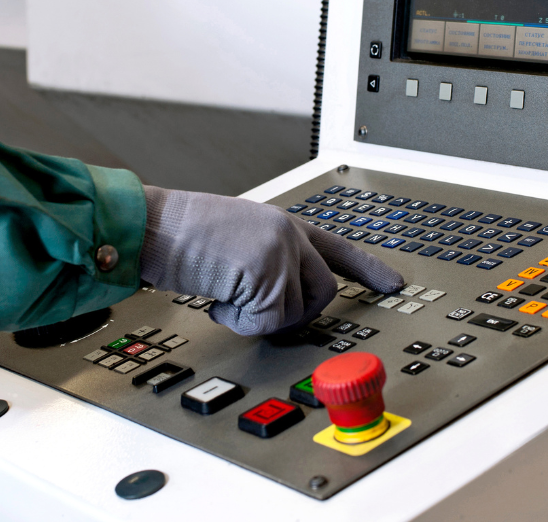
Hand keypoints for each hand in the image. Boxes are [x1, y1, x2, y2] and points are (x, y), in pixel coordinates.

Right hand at [138, 187, 404, 335]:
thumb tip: (290, 301)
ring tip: (226, 295)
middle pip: (323, 292)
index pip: (337, 247)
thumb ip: (271, 260)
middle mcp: (288, 233)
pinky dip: (238, 323)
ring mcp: (280, 252)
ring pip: (296, 312)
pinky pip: (267, 324)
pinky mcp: (266, 274)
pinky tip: (217, 299)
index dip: (369, 268)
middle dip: (293, 312)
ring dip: (259, 318)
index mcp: (283, 224)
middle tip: (255, 309)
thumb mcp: (239, 238)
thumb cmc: (182, 235)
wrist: (154, 227)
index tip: (394, 285)